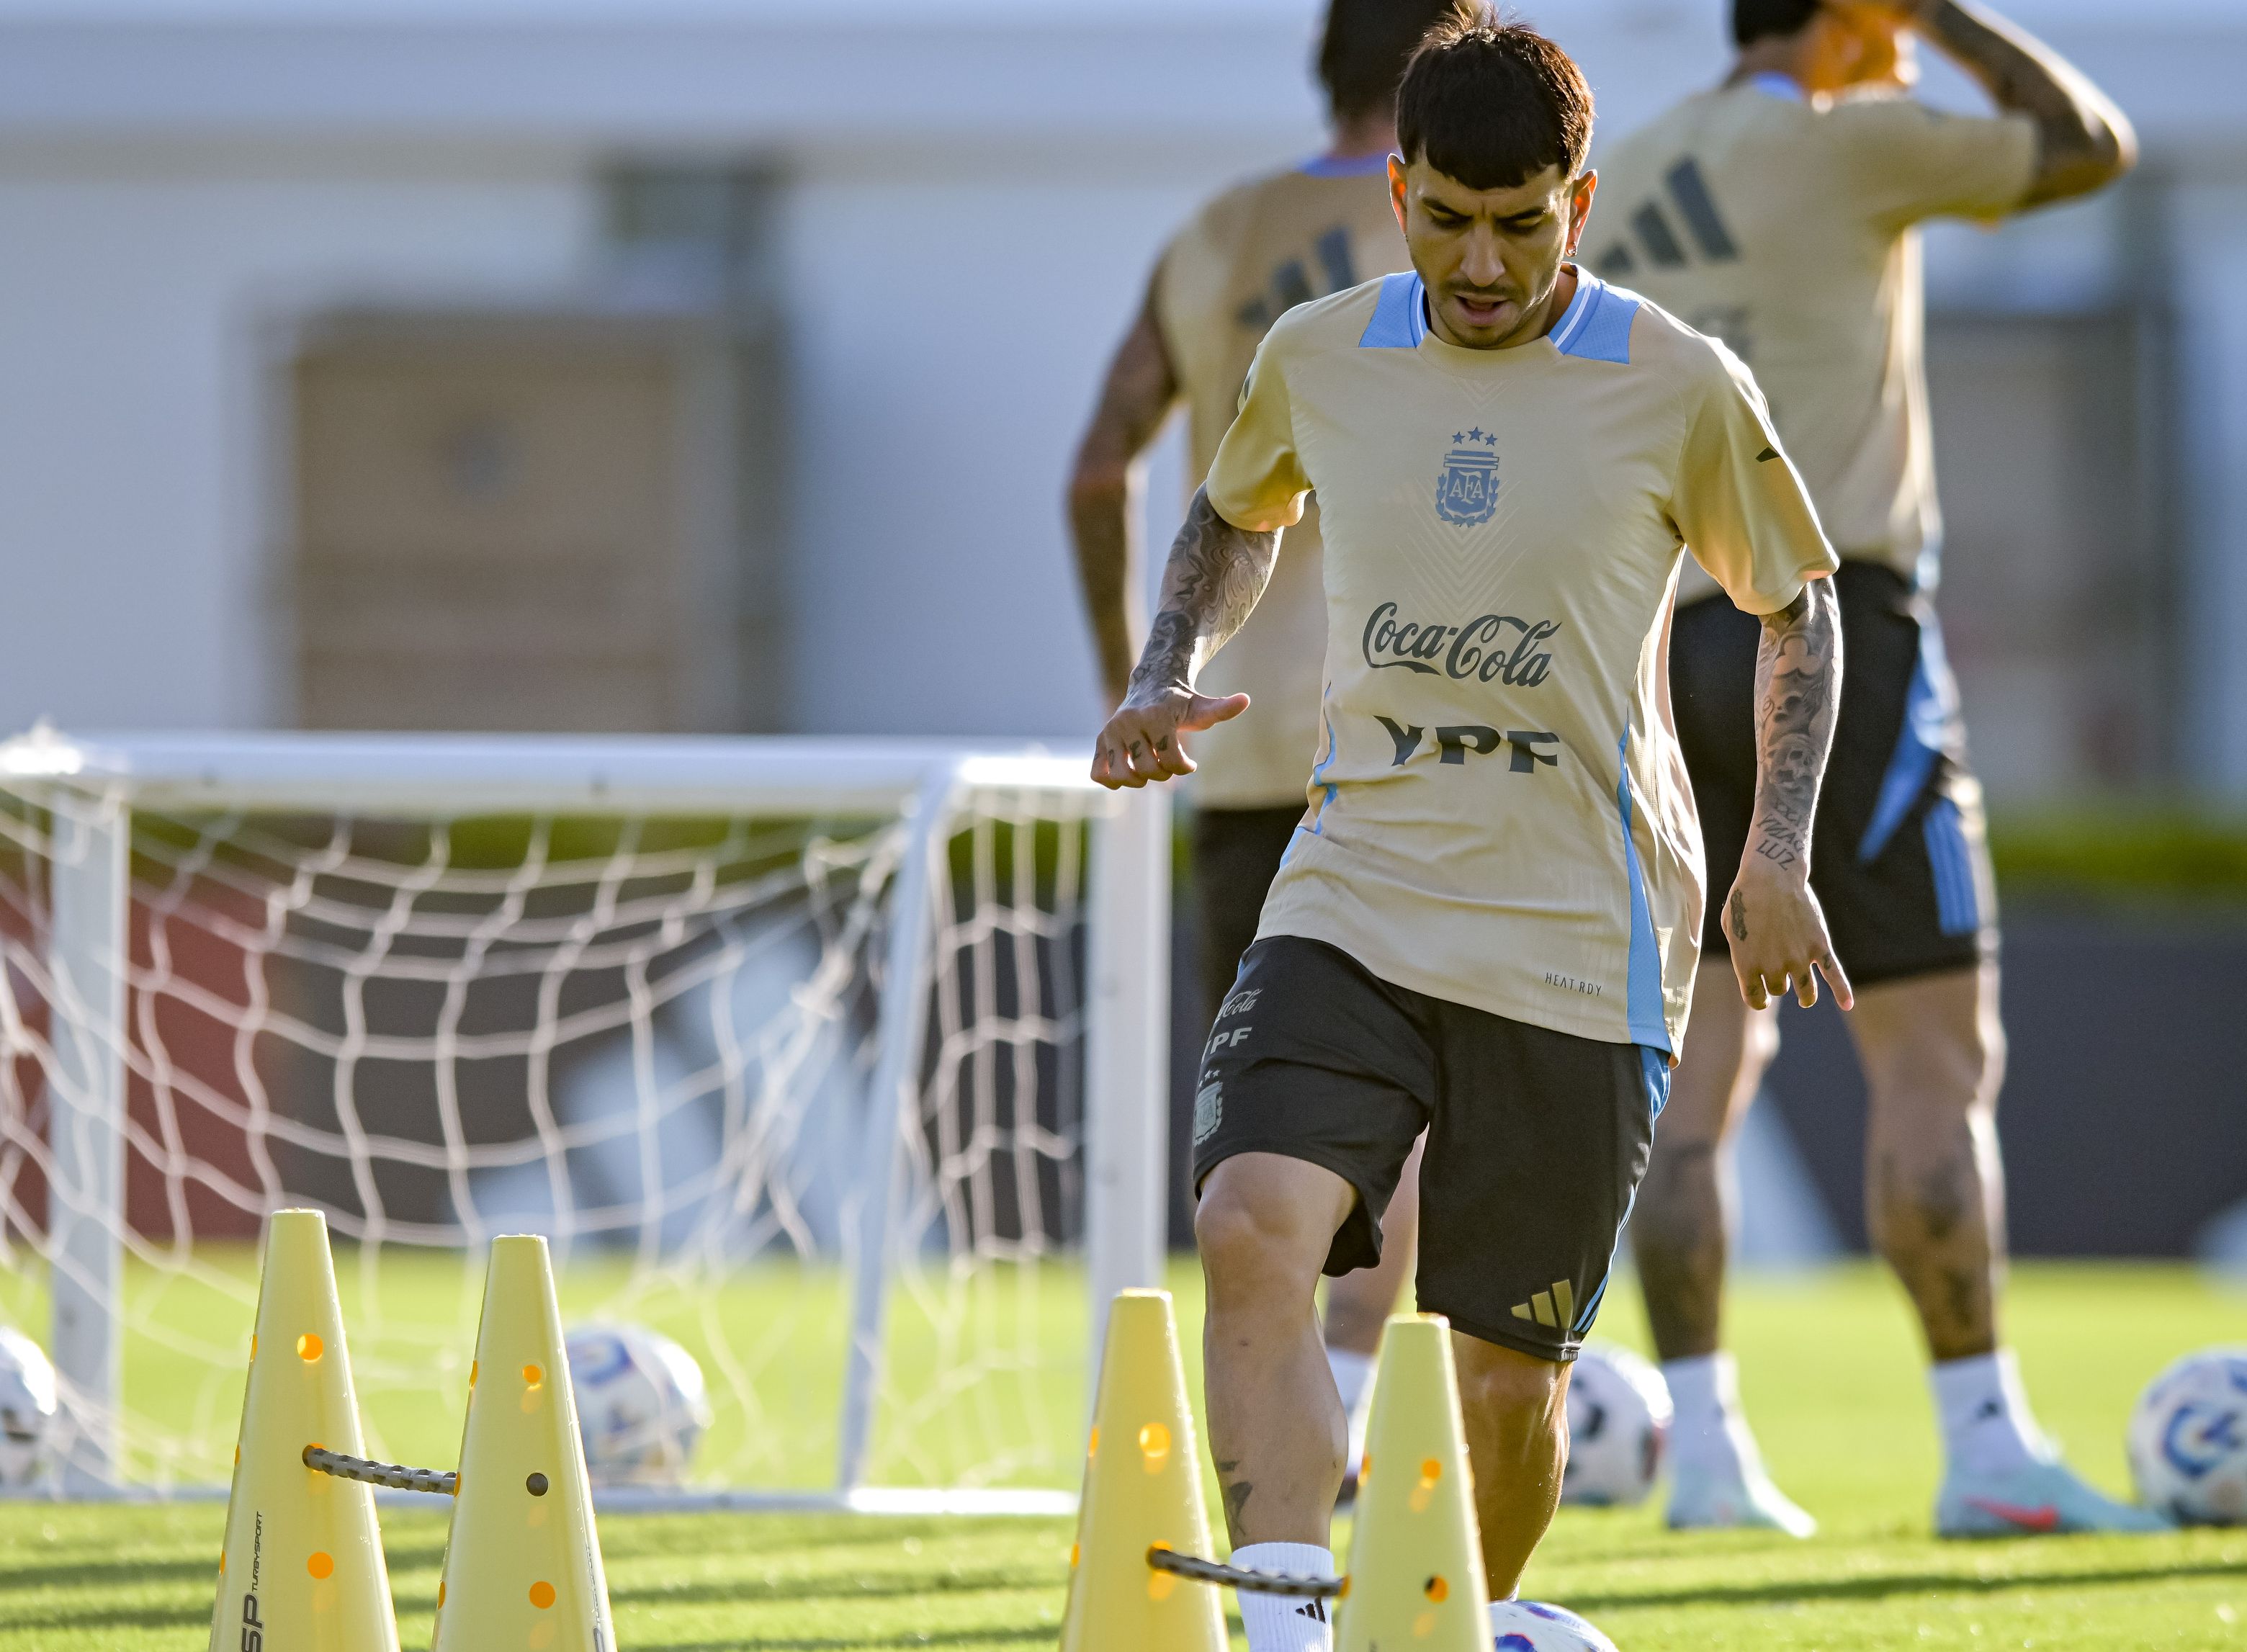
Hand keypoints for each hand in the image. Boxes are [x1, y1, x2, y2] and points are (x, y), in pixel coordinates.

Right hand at [1090, 687, 1248, 788]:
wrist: (1152, 685)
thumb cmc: (1182, 703)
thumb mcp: (1203, 707)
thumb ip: (1222, 709)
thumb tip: (1246, 700)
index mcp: (1155, 715)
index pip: (1170, 759)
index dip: (1184, 768)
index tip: (1190, 763)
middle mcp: (1128, 722)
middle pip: (1148, 770)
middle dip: (1164, 774)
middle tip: (1169, 764)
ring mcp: (1110, 732)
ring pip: (1120, 776)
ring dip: (1139, 782)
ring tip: (1148, 771)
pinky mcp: (1099, 741)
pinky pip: (1098, 774)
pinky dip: (1112, 782)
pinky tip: (1128, 774)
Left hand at [1722, 856, 1853, 1011]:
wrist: (1771, 876)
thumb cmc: (1745, 898)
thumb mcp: (1729, 926)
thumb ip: (1741, 951)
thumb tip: (1751, 966)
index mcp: (1746, 965)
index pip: (1755, 998)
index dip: (1759, 1000)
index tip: (1762, 998)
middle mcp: (1773, 967)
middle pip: (1779, 989)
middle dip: (1778, 984)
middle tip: (1779, 975)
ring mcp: (1799, 958)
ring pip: (1805, 991)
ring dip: (1805, 997)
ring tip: (1805, 999)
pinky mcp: (1819, 946)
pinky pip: (1834, 975)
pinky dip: (1842, 991)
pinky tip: (1847, 1004)